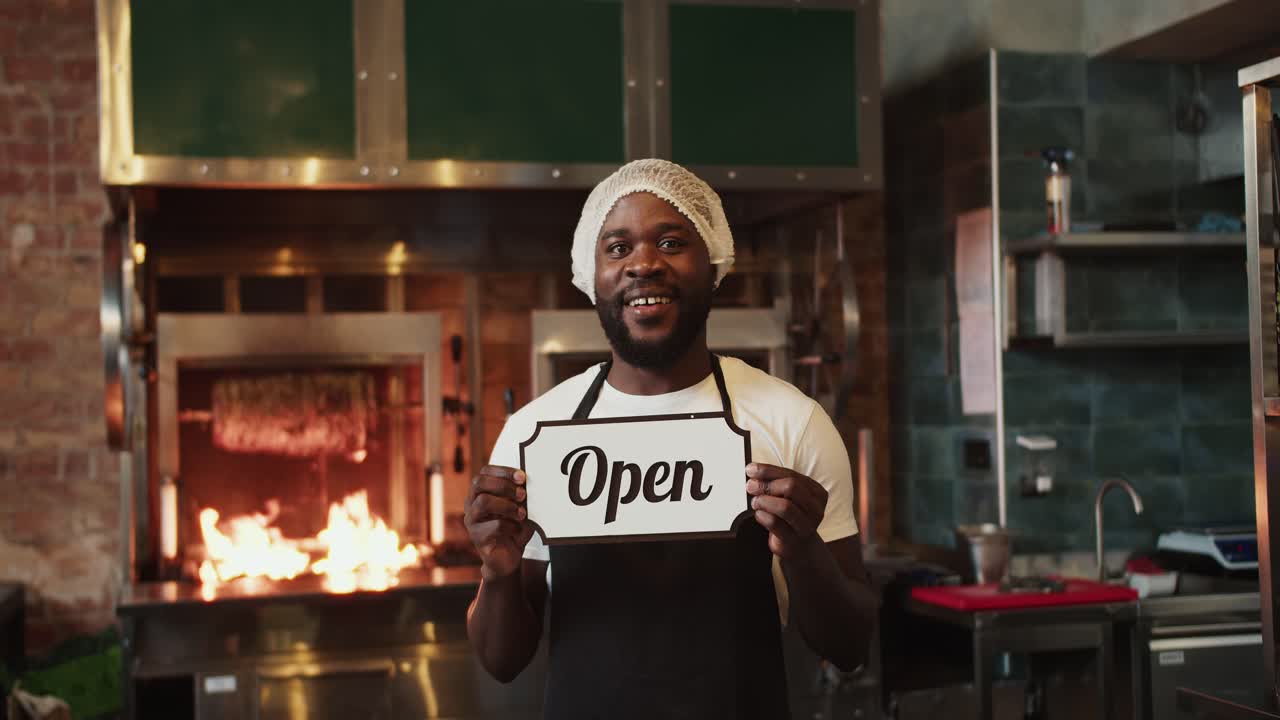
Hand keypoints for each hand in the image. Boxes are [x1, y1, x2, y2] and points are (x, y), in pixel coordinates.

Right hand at [464, 465, 533, 580]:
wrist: (508, 558)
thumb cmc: (514, 529)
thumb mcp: (520, 508)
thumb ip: (522, 496)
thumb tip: (529, 483)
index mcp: (481, 493)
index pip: (484, 472)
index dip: (503, 471)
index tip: (522, 477)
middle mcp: (472, 504)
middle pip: (478, 483)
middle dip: (503, 485)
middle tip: (522, 494)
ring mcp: (472, 521)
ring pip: (483, 502)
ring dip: (507, 505)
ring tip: (522, 513)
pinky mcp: (477, 537)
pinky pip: (494, 525)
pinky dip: (511, 525)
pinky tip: (517, 529)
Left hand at [745, 462, 827, 558]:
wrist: (800, 547)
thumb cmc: (791, 517)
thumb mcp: (789, 497)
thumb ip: (776, 483)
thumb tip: (753, 471)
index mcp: (817, 493)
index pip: (792, 475)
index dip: (769, 471)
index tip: (751, 469)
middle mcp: (815, 509)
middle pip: (791, 487)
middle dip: (766, 485)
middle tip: (750, 486)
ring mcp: (806, 526)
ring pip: (785, 506)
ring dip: (764, 501)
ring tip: (755, 502)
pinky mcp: (793, 540)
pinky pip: (775, 523)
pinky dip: (762, 516)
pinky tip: (759, 514)